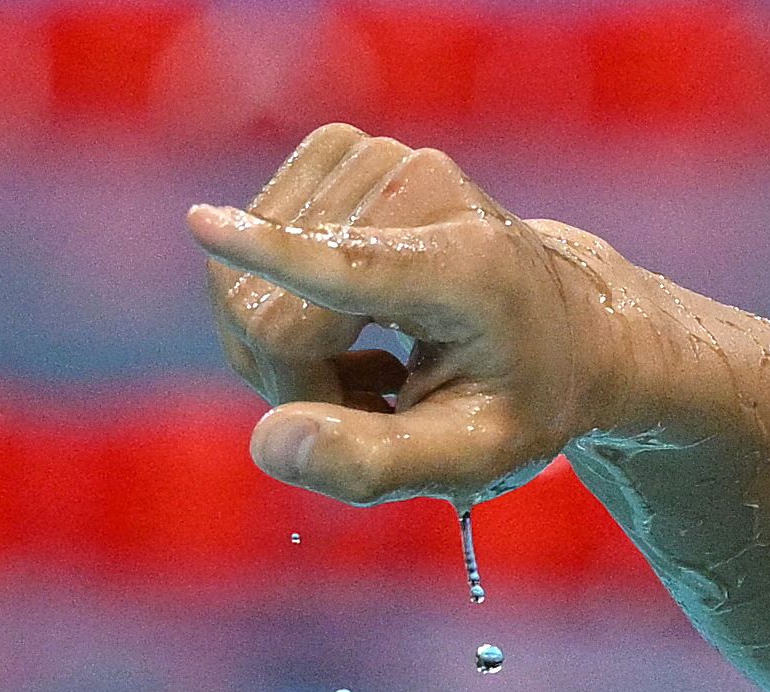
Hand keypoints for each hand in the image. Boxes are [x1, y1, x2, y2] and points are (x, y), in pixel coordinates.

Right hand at [188, 126, 645, 506]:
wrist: (565, 326)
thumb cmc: (521, 399)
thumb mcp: (473, 458)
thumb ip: (375, 462)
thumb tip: (269, 446)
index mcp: (468, 270)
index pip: (354, 267)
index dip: (275, 256)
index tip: (204, 227)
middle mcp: (422, 190)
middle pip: (271, 310)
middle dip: (293, 382)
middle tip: (373, 408)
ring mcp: (375, 158)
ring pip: (243, 281)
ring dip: (287, 349)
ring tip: (373, 367)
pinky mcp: (339, 150)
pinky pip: (247, 251)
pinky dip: (280, 304)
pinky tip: (346, 323)